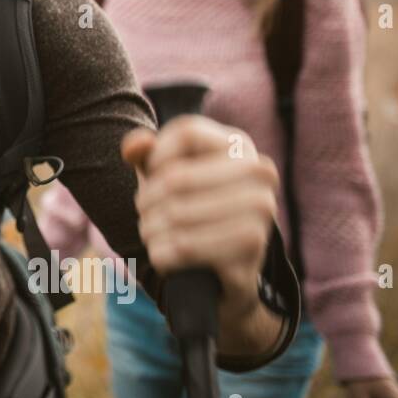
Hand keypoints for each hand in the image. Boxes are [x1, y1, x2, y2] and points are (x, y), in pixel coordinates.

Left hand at [122, 116, 278, 318]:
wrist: (225, 264)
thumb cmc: (190, 204)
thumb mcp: (165, 173)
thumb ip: (146, 153)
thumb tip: (134, 146)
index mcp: (239, 144)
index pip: (186, 133)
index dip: (156, 156)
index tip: (151, 175)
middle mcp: (260, 171)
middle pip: (176, 178)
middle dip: (146, 200)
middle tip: (144, 213)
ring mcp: (262, 208)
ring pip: (177, 215)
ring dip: (151, 229)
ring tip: (150, 232)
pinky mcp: (253, 245)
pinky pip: (186, 246)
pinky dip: (163, 253)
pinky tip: (162, 255)